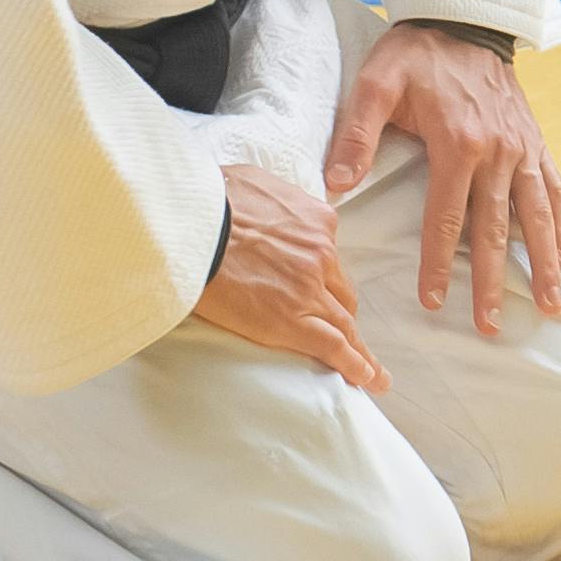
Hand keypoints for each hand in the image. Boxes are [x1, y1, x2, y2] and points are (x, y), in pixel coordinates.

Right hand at [195, 163, 381, 393]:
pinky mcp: (291, 320)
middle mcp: (321, 254)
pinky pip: (332, 346)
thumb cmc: (206, 199)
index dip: (322, 275)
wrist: (188, 223)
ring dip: (359, 348)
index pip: (326, 254)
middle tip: (342, 331)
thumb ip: (269, 197)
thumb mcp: (250, 181)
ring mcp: (310, 289)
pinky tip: (365, 378)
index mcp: (315, 220)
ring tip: (372, 372)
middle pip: (339, 291)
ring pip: (343, 323)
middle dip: (340, 311)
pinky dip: (353, 364)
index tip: (316, 287)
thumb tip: (260, 200)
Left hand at [328, 21, 560, 337]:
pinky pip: (554, 189)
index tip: (435, 302)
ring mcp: (524, 148)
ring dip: (545, 263)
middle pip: (498, 229)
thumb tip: (337, 184)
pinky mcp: (536, 142)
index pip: (448, 218)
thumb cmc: (416, 54)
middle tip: (492, 325)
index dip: (441, 264)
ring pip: (538, 215)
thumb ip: (357, 134)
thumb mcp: (377, 84)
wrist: (465, 18)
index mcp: (459, 144)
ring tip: (553, 303)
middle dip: (496, 282)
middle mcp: (499, 152)